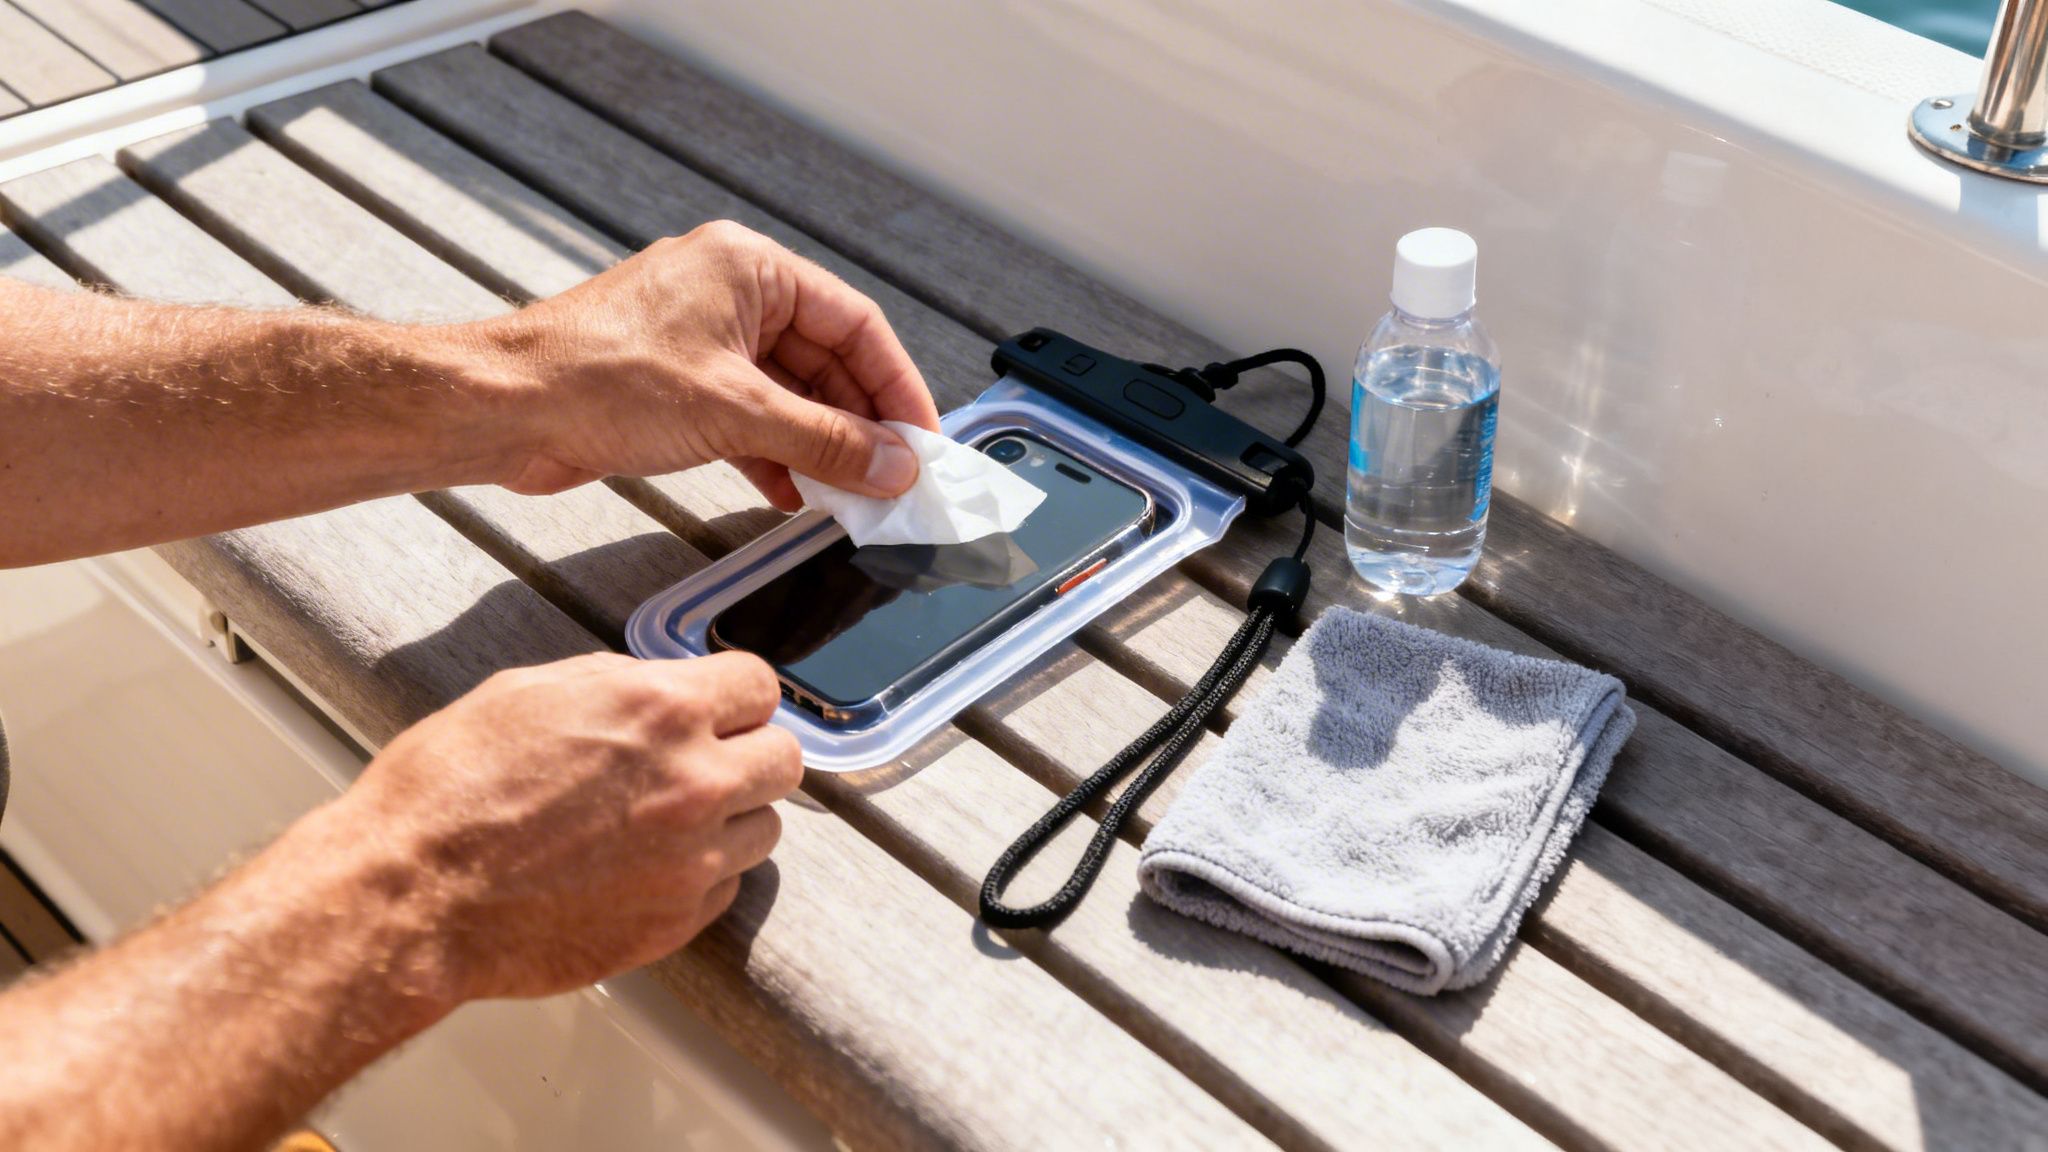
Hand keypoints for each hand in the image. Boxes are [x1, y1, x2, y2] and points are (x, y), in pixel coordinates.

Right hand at [334, 651, 801, 1000]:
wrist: (412, 893)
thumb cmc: (451, 788)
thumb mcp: (530, 692)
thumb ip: (618, 687)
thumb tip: (660, 691)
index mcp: (661, 711)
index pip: (758, 685)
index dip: (735, 697)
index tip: (720, 711)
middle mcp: (694, 783)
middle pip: (783, 760)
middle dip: (748, 756)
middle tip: (704, 766)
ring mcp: (692, 859)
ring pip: (763, 829)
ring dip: (728, 821)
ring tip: (663, 825)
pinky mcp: (675, 922)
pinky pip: (724, 889)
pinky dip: (697, 877)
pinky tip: (641, 870)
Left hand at [472, 220, 941, 509]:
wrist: (503, 409)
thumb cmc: (595, 378)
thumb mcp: (736, 412)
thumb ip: (826, 441)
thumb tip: (892, 464)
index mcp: (749, 268)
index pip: (855, 323)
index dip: (898, 384)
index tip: (923, 438)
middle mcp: (729, 294)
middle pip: (825, 360)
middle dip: (859, 423)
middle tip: (893, 477)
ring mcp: (701, 340)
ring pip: (788, 393)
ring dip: (819, 445)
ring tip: (851, 495)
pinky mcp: (676, 384)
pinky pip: (749, 417)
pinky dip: (775, 455)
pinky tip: (793, 494)